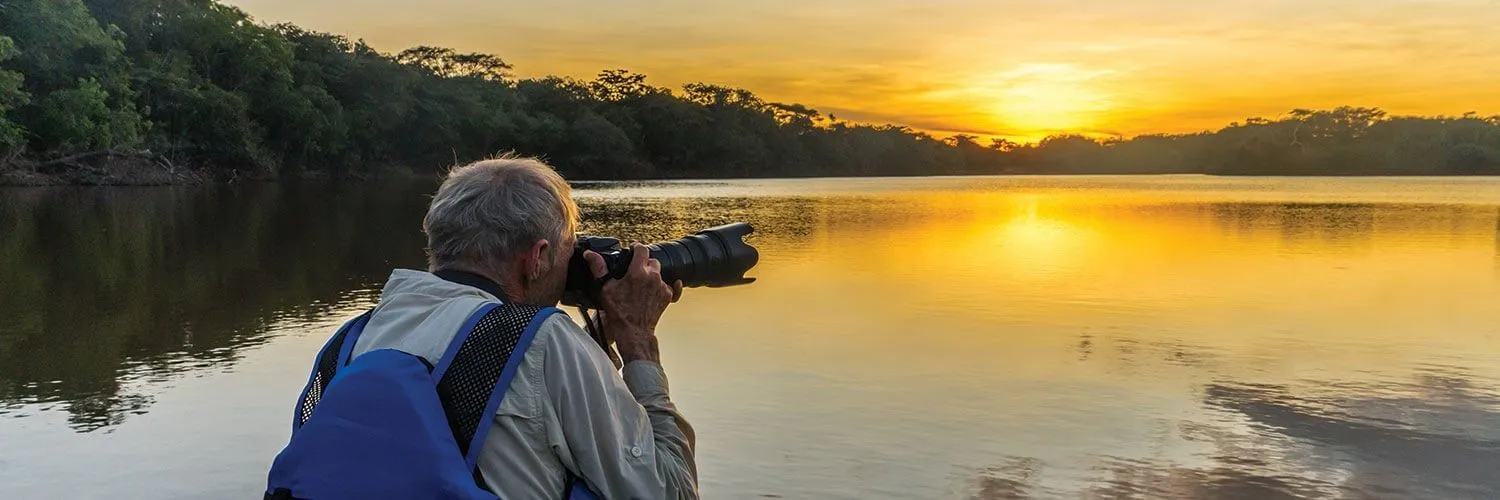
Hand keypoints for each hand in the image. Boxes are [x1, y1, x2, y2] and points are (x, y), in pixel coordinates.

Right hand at [583, 244, 681, 363]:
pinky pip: (667, 285)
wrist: (634, 331)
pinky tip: (652, 291)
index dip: (636, 247)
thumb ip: (599, 268)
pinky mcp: (668, 296)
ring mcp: (662, 287)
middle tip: (635, 272)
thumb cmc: (619, 312)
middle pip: (652, 261)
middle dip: (644, 263)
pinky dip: (660, 286)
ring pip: (659, 273)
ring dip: (652, 275)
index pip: (642, 249)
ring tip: (641, 285)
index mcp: (637, 272)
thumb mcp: (605, 288)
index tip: (633, 249)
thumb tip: (590, 254)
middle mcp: (653, 277)